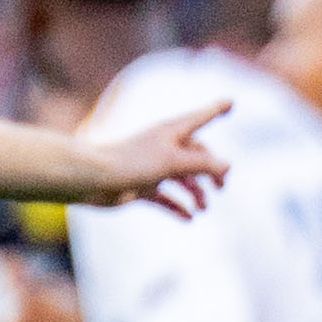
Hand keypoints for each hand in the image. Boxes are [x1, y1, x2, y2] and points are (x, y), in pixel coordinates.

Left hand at [78, 101, 226, 215]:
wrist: (90, 179)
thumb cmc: (130, 162)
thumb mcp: (173, 162)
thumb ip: (203, 164)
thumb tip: (227, 167)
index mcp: (170, 133)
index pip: (199, 118)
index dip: (215, 110)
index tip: (231, 102)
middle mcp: (163, 147)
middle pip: (197, 155)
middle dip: (212, 170)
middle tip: (221, 186)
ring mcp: (152, 167)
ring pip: (183, 179)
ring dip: (196, 193)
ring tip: (203, 208)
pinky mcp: (141, 186)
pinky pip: (166, 198)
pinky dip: (178, 207)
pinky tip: (189, 219)